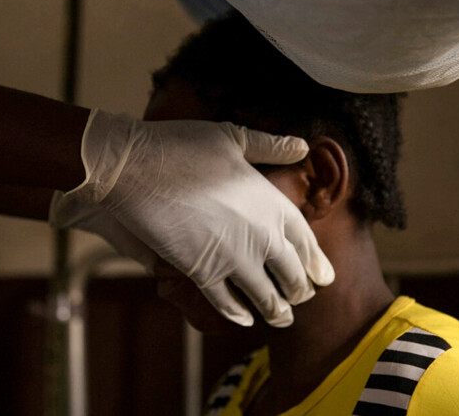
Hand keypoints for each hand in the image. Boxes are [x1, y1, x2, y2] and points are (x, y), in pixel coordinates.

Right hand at [64, 109, 333, 326]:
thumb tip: (303, 146)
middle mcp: (262, 235)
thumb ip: (271, 146)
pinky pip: (226, 302)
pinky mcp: (202, 272)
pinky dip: (238, 314)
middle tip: (302, 298)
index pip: (306, 241)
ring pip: (265, 296)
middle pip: (291, 274)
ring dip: (276, 311)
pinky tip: (244, 320)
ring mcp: (233, 258)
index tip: (323, 277)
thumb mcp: (234, 137)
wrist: (135, 167)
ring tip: (282, 319)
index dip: (317, 262)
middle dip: (299, 290)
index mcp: (273, 203)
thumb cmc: (183, 145)